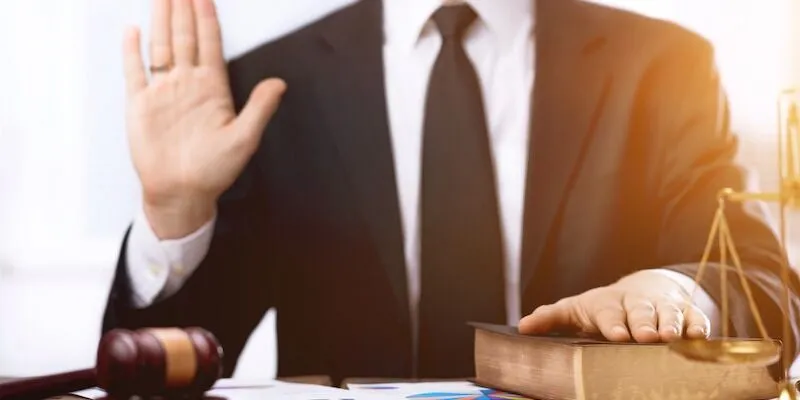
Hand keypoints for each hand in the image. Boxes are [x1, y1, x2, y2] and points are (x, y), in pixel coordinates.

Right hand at [123, 0, 285, 237]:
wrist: (182, 192)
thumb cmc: (214, 170)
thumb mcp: (245, 139)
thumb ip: (260, 108)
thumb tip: (279, 83)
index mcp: (212, 88)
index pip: (210, 45)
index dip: (208, 20)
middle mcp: (188, 84)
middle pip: (185, 37)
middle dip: (184, 10)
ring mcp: (163, 91)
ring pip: (161, 46)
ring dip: (161, 20)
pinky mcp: (140, 104)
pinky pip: (135, 71)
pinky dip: (132, 51)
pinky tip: (134, 31)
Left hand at [518, 270, 710, 341]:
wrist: (644, 288)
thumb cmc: (603, 307)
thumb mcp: (575, 310)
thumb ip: (550, 318)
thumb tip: (522, 328)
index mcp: (607, 303)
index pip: (608, 313)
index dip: (612, 323)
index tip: (615, 335)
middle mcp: (636, 303)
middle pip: (640, 312)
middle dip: (643, 324)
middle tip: (646, 336)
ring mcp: (663, 307)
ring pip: (668, 314)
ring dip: (671, 325)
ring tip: (672, 337)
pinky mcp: (686, 313)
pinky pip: (694, 318)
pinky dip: (698, 326)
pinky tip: (698, 336)